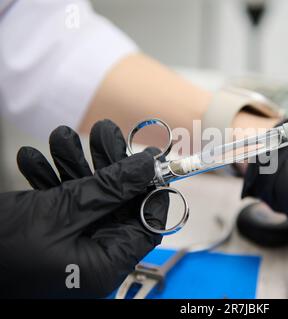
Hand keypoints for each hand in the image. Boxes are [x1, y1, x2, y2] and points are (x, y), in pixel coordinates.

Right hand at [0, 120, 167, 297]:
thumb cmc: (1, 253)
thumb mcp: (62, 213)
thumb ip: (108, 189)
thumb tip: (145, 167)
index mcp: (104, 264)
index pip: (147, 224)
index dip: (151, 189)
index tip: (148, 158)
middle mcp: (91, 256)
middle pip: (116, 203)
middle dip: (107, 164)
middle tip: (103, 131)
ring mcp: (70, 244)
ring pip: (85, 197)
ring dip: (73, 164)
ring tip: (61, 136)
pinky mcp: (49, 233)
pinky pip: (59, 203)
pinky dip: (49, 180)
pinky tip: (33, 159)